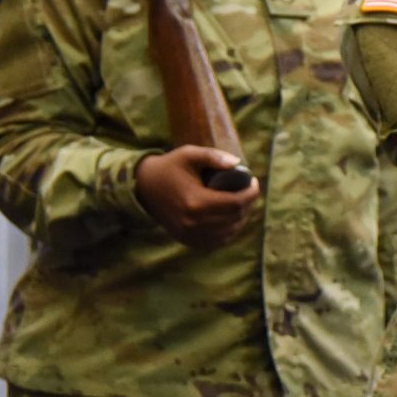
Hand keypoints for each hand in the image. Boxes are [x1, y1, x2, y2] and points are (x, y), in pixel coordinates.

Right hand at [134, 146, 259, 249]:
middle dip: (248, 204)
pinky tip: (231, 219)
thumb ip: (214, 157)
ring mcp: (189, 234)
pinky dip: (228, 232)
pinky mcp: (186, 240)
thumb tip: (238, 164)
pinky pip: (216, 242)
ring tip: (242, 203)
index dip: (251, 193)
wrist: (142, 187)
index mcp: (196, 202)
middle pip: (235, 218)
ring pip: (229, 232)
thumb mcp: (190, 154)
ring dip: (241, 218)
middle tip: (249, 191)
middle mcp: (193, 222)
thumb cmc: (169, 167)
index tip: (254, 181)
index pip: (236, 203)